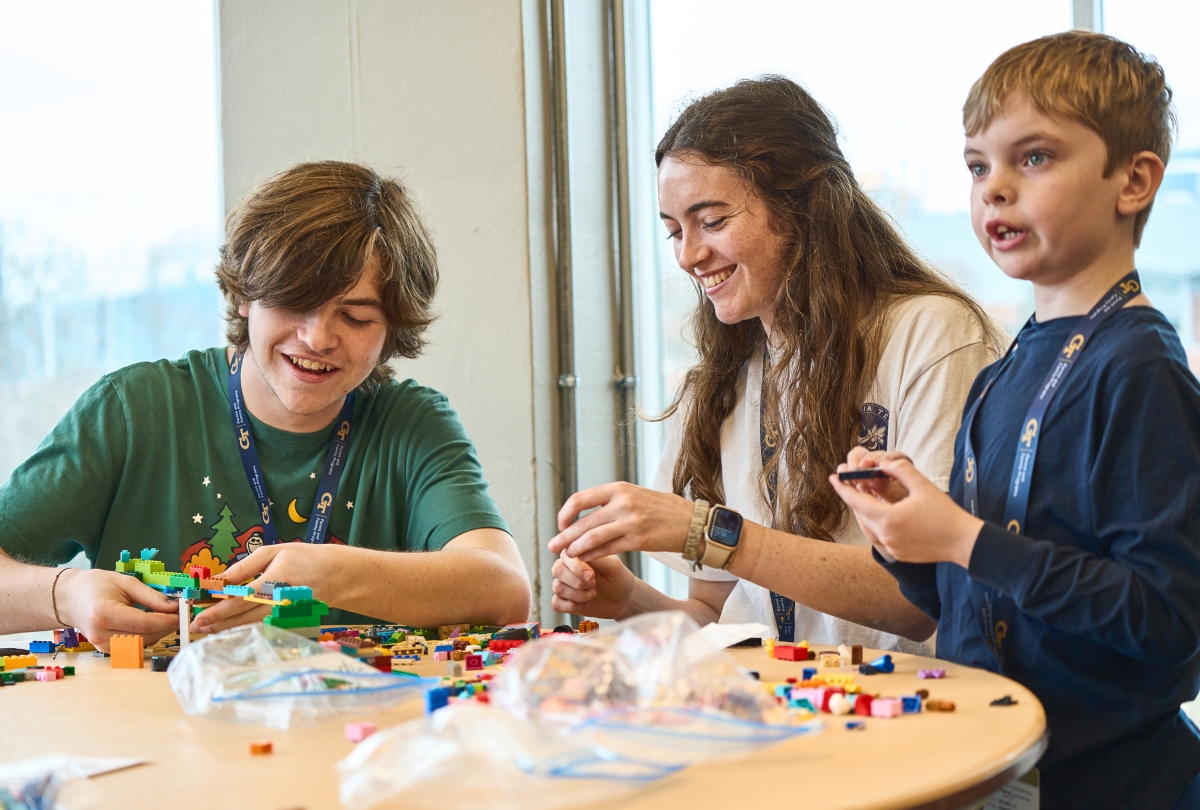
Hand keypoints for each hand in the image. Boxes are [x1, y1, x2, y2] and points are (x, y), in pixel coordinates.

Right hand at [56, 568, 179, 651]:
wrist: (69, 598)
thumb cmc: (95, 585)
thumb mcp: (125, 582)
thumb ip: (151, 596)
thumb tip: (173, 606)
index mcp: (104, 614)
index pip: (144, 623)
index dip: (167, 620)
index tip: (182, 614)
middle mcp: (101, 634)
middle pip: (145, 637)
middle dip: (166, 626)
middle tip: (178, 614)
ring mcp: (101, 645)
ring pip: (141, 644)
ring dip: (159, 632)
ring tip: (166, 616)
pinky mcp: (105, 650)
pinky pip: (133, 646)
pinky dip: (147, 636)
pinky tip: (152, 624)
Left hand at [192, 543, 345, 633]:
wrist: (335, 576)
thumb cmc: (304, 558)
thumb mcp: (274, 552)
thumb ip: (245, 567)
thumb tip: (220, 580)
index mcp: (275, 581)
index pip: (240, 599)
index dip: (217, 608)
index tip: (199, 613)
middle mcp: (279, 602)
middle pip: (242, 616)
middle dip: (217, 622)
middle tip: (195, 626)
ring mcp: (283, 614)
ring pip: (250, 624)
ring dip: (227, 627)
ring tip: (207, 628)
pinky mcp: (286, 620)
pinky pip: (260, 625)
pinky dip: (243, 627)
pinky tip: (229, 626)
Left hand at [547, 482, 692, 561]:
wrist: (691, 521)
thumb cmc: (662, 508)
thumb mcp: (635, 494)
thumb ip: (611, 501)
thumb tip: (584, 513)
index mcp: (618, 488)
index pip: (580, 499)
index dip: (565, 513)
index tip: (561, 524)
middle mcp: (623, 503)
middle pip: (583, 522)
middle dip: (564, 536)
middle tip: (552, 546)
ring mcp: (630, 522)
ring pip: (592, 538)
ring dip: (576, 549)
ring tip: (566, 556)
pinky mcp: (638, 540)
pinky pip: (609, 550)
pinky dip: (593, 556)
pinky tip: (585, 560)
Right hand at [550, 552, 635, 617]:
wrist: (624, 600)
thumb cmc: (619, 578)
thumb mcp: (614, 566)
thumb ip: (597, 558)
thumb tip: (581, 553)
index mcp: (579, 554)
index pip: (565, 555)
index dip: (576, 567)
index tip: (592, 575)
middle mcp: (568, 567)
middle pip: (557, 570)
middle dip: (576, 581)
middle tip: (593, 584)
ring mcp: (565, 584)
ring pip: (557, 587)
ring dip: (577, 594)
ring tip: (593, 594)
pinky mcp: (565, 601)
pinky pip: (556, 603)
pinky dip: (570, 606)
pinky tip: (585, 604)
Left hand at [829, 455, 983, 566]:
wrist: (964, 542)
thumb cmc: (945, 513)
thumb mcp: (922, 486)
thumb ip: (900, 469)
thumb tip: (883, 462)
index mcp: (888, 518)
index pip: (856, 501)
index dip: (842, 488)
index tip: (833, 477)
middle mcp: (886, 536)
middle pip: (861, 514)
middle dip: (855, 498)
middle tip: (851, 482)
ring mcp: (892, 548)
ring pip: (870, 526)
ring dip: (866, 511)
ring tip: (867, 496)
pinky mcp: (898, 554)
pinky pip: (881, 537)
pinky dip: (879, 524)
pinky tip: (885, 514)